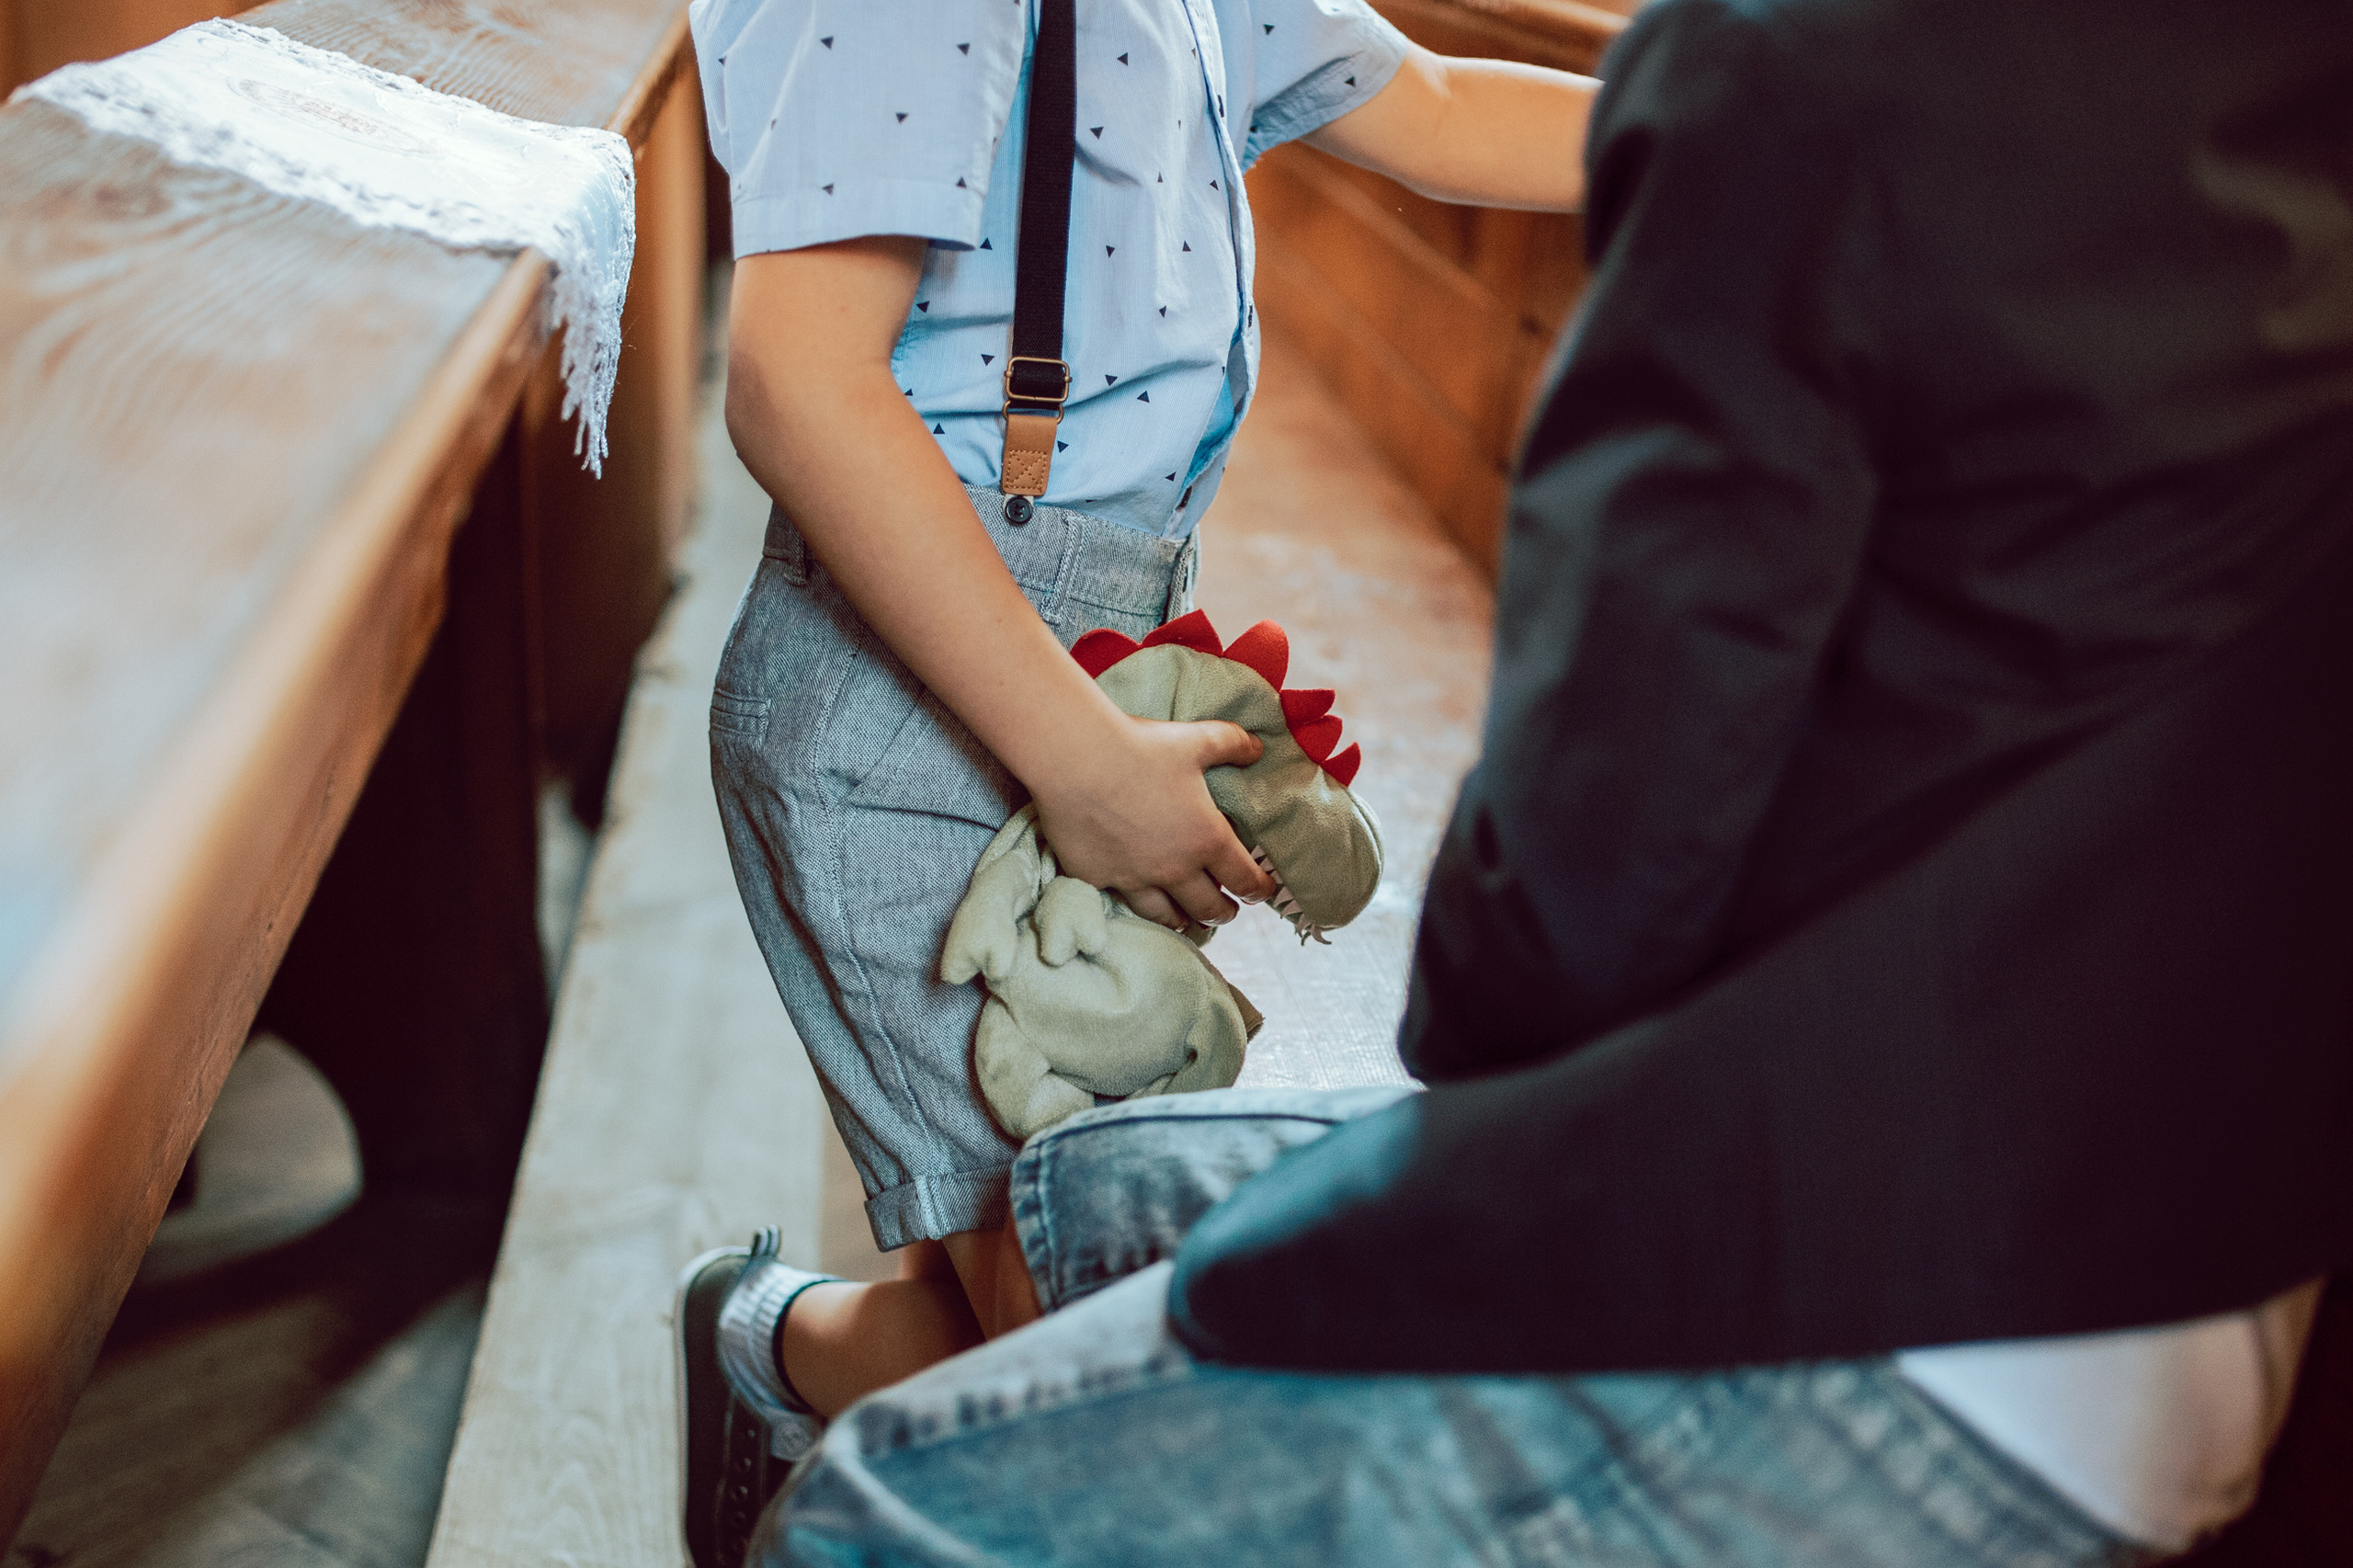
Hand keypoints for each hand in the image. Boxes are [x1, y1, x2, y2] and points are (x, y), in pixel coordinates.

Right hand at [1030, 715, 1276, 929]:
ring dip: (1182, 921)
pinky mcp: (1097, 877)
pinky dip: (1134, 906)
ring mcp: (1135, 878)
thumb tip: (1257, 748)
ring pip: (1165, 915)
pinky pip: (1120, 902)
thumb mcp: (1196, 740)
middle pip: (1208, 907)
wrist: (1076, 758)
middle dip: (1223, 912)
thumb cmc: (1141, 747)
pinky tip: (1136, 904)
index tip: (1263, 892)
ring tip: (1186, 922)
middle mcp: (1175, 868)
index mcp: (1206, 839)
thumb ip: (1232, 744)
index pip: (1244, 878)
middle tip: (1227, 912)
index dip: (1259, 889)